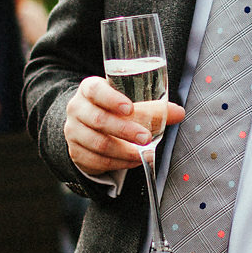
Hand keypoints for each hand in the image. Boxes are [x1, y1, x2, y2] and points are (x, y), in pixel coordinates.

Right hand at [64, 74, 185, 175]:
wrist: (87, 125)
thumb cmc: (112, 109)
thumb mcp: (129, 104)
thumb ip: (152, 108)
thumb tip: (178, 113)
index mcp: (89, 89)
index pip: (96, 90)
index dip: (112, 99)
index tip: (129, 108)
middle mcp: (77, 108)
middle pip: (98, 120)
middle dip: (125, 130)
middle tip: (146, 137)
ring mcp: (73, 131)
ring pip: (98, 144)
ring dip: (124, 151)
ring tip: (143, 154)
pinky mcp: (75, 152)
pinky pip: (96, 161)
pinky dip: (117, 163)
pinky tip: (132, 160)